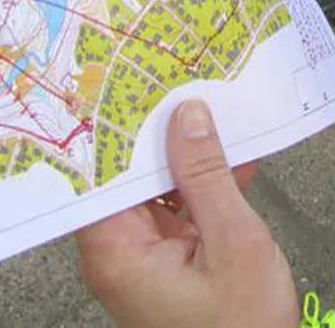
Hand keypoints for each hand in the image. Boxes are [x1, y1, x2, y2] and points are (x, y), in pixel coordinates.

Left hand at [77, 100, 297, 327]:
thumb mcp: (233, 241)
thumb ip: (207, 176)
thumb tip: (187, 115)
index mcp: (117, 250)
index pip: (97, 172)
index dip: (112, 124)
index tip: (129, 78)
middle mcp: (119, 252)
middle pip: (126, 173)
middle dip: (155, 129)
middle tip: (177, 74)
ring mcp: (145, 257)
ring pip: (156, 187)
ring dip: (188, 153)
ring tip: (214, 102)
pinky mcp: (170, 262)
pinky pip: (180, 208)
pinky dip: (206, 184)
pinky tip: (237, 152)